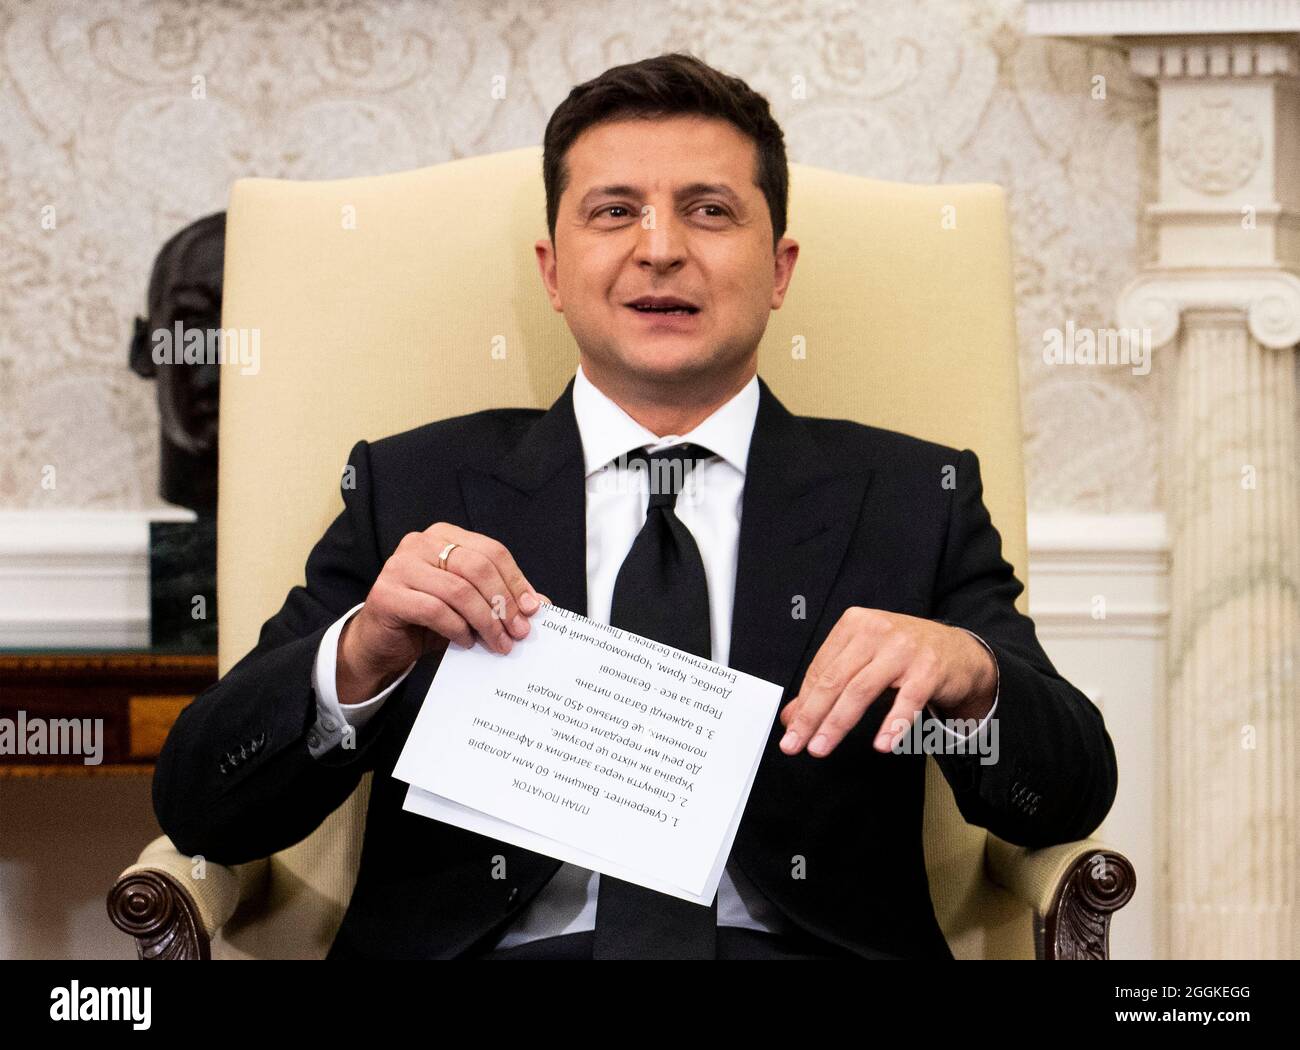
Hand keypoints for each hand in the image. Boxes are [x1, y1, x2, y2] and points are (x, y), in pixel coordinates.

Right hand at [337, 523, 549, 702]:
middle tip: (518, 632)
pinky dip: (457, 629)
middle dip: (503, 602)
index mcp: (444, 535)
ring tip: (497, 642)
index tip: (533, 610)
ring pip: (458, 590)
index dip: (516, 581)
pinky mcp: (386, 594)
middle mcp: (420, 543)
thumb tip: (539, 605)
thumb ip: (499, 598)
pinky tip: (467, 642)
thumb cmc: (427, 619)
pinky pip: (435, 610)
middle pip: (477, 567)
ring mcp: (400, 566)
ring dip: (485, 621)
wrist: (381, 643)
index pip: (491, 551)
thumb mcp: (469, 605)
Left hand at [778, 608, 995, 757]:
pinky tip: (882, 744)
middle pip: (835, 680)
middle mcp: (876, 630)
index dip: (804, 703)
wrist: (960, 651)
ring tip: (821, 747)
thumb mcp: (863, 662)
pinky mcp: (929, 668)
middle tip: (795, 744)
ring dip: (838, 723)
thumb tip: (791, 717)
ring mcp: (903, 648)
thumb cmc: (905, 656)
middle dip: (811, 716)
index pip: (820, 669)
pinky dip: (893, 724)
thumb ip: (828, 685)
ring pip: (861, 690)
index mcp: (855, 624)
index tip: (791, 730)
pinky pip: (907, 700)